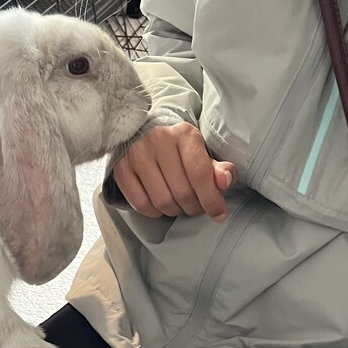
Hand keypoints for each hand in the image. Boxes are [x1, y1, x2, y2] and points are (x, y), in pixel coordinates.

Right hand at [114, 123, 235, 221]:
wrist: (143, 136)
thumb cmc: (178, 150)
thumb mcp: (202, 154)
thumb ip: (219, 169)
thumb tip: (225, 180)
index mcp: (185, 134)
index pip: (200, 174)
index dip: (211, 200)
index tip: (218, 214)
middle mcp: (159, 140)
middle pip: (182, 192)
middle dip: (194, 207)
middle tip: (196, 207)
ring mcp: (137, 154)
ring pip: (162, 201)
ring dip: (174, 211)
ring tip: (179, 205)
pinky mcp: (121, 168)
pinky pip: (141, 204)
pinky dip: (154, 212)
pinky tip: (160, 205)